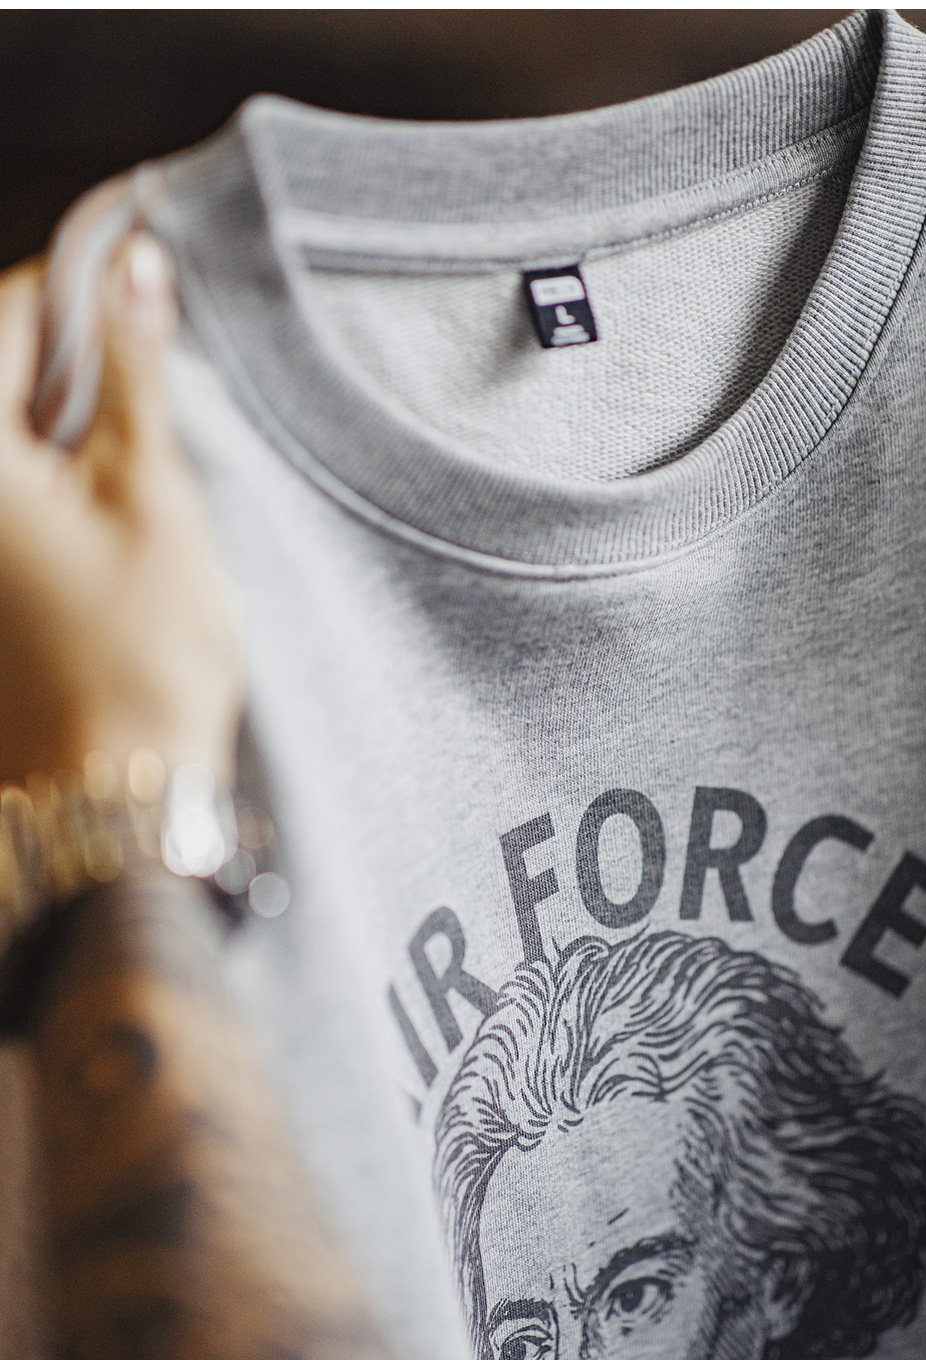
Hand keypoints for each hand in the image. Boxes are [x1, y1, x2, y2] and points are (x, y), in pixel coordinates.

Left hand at [0, 236, 241, 783]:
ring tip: (140, 434)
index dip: (83, 277)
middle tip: (155, 347)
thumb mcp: (153, 495)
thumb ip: (136, 373)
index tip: (141, 251)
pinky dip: (58, 463)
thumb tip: (133, 268)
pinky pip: (15, 485)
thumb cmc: (142, 657)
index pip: (11, 313)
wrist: (121, 786)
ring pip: (9, 426)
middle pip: (3, 369)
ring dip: (69, 406)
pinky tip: (110, 490)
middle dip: (75, 343)